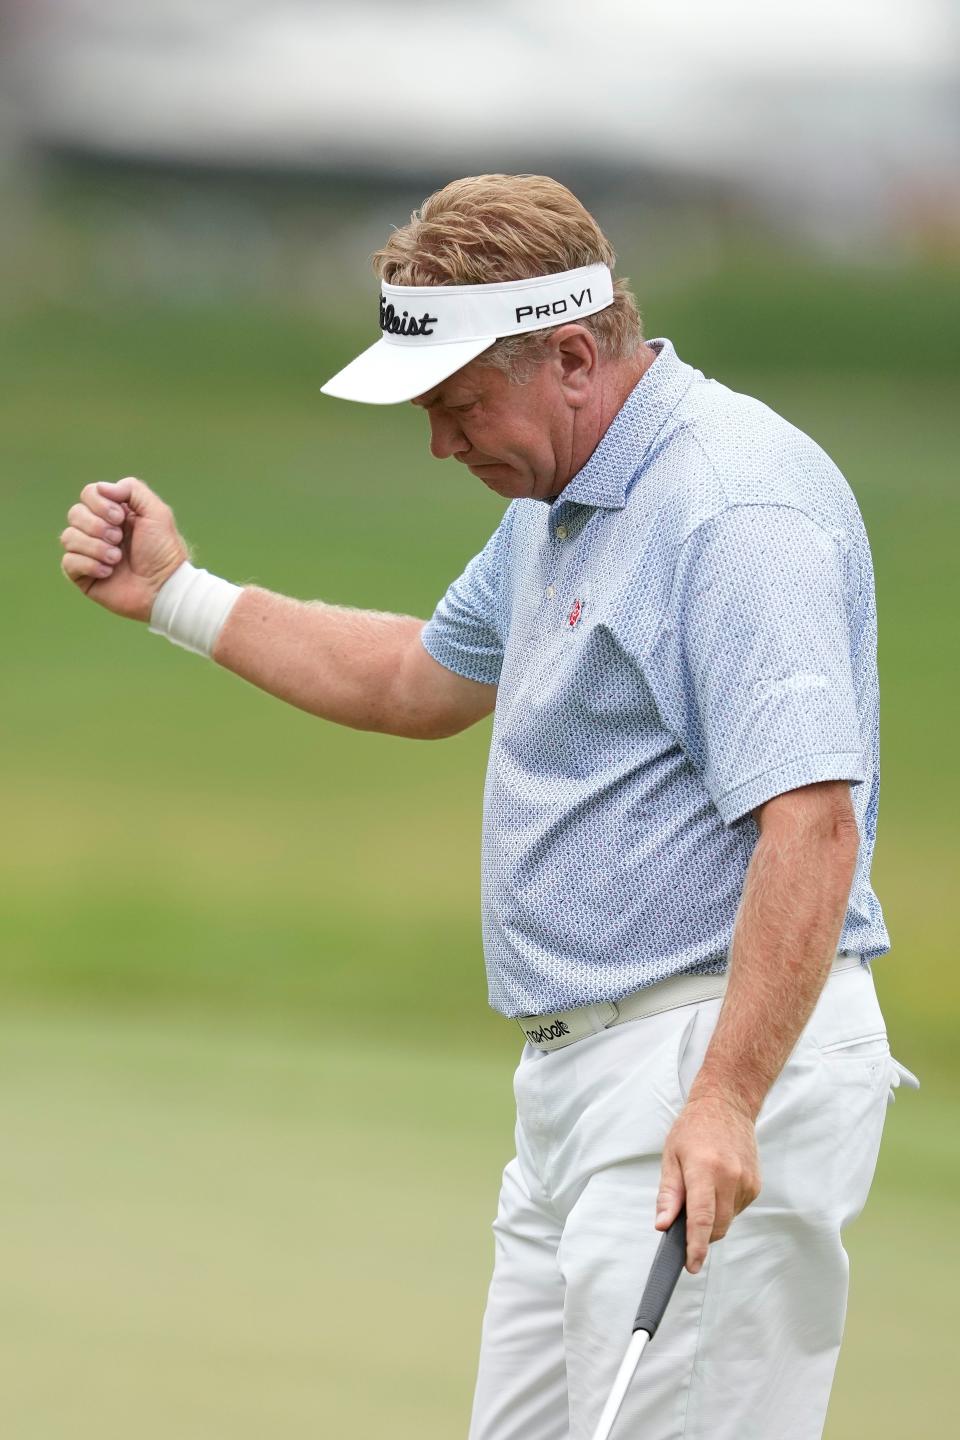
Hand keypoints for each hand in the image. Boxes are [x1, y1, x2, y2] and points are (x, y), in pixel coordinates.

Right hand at [60, 476, 188, 621]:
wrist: (163, 587)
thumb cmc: (163, 551)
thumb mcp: (156, 512)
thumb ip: (132, 489)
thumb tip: (100, 487)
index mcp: (114, 513)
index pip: (89, 494)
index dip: (99, 504)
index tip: (120, 518)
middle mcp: (98, 530)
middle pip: (74, 513)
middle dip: (97, 526)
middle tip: (118, 539)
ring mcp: (88, 552)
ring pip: (68, 537)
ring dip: (95, 547)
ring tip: (117, 559)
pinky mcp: (83, 575)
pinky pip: (68, 562)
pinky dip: (89, 565)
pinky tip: (108, 572)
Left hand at [655, 1092, 761, 1274]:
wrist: (727, 1106)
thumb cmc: (694, 1128)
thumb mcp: (671, 1156)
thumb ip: (668, 1194)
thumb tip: (663, 1225)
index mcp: (705, 1168)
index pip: (701, 1217)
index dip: (696, 1246)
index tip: (691, 1265)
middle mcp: (730, 1177)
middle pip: (716, 1226)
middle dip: (700, 1234)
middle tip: (684, 1218)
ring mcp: (746, 1182)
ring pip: (727, 1220)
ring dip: (712, 1218)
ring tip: (702, 1187)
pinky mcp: (755, 1186)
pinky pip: (736, 1210)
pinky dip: (723, 1207)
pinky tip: (717, 1184)